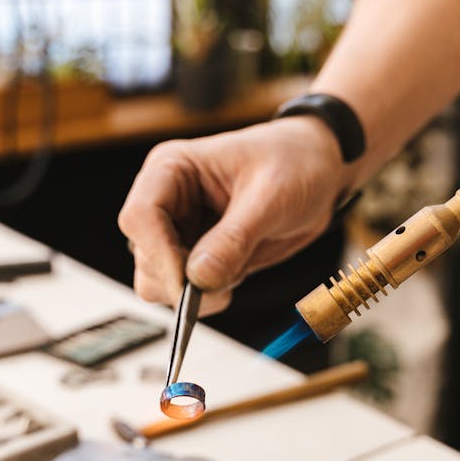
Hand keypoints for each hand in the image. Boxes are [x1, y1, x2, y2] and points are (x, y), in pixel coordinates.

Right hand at [118, 116, 348, 314]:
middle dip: (180, 281)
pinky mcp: (196, 257)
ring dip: (195, 292)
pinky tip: (237, 273)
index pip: (140, 217)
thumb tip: (199, 278)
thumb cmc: (294, 164)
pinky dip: (208, 296)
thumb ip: (234, 238)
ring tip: (237, 271)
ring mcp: (179, 232)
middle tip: (223, 284)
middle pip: (144, 257)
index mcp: (171, 169)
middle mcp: (167, 202)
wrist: (320, 173)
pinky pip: (184, 292)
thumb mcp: (271, 197)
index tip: (189, 283)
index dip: (159, 255)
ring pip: (158, 281)